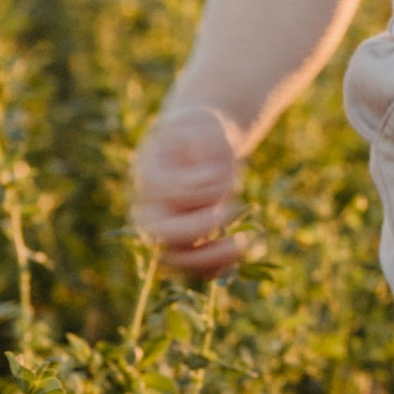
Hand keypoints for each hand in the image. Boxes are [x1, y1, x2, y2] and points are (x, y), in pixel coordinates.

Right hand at [132, 104, 252, 279]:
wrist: (199, 144)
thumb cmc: (200, 132)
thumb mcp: (202, 127)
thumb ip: (207, 149)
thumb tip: (216, 184)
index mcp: (150, 177)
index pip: (163, 193)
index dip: (194, 192)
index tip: (226, 180)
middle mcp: (153, 207)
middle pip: (161, 235)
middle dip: (199, 231)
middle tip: (232, 214)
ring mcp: (167, 227)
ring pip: (177, 258)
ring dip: (209, 258)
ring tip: (242, 245)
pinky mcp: (185, 240)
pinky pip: (194, 266)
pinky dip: (216, 266)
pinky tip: (240, 253)